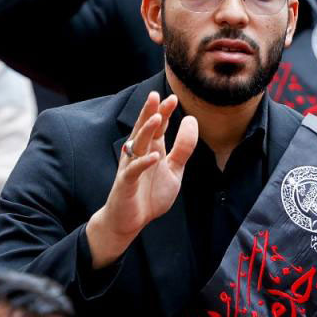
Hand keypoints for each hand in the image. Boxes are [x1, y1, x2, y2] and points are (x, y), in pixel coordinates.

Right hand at [85, 92, 198, 268]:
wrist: (129, 221)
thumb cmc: (149, 194)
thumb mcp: (174, 170)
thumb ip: (183, 148)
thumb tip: (191, 120)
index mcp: (151, 149)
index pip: (157, 126)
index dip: (163, 112)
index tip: (173, 97)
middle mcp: (139, 154)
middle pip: (144, 129)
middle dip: (150, 112)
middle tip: (157, 96)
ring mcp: (131, 167)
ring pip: (137, 145)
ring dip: (146, 132)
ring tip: (156, 118)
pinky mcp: (125, 183)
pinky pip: (133, 171)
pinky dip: (143, 163)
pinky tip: (154, 156)